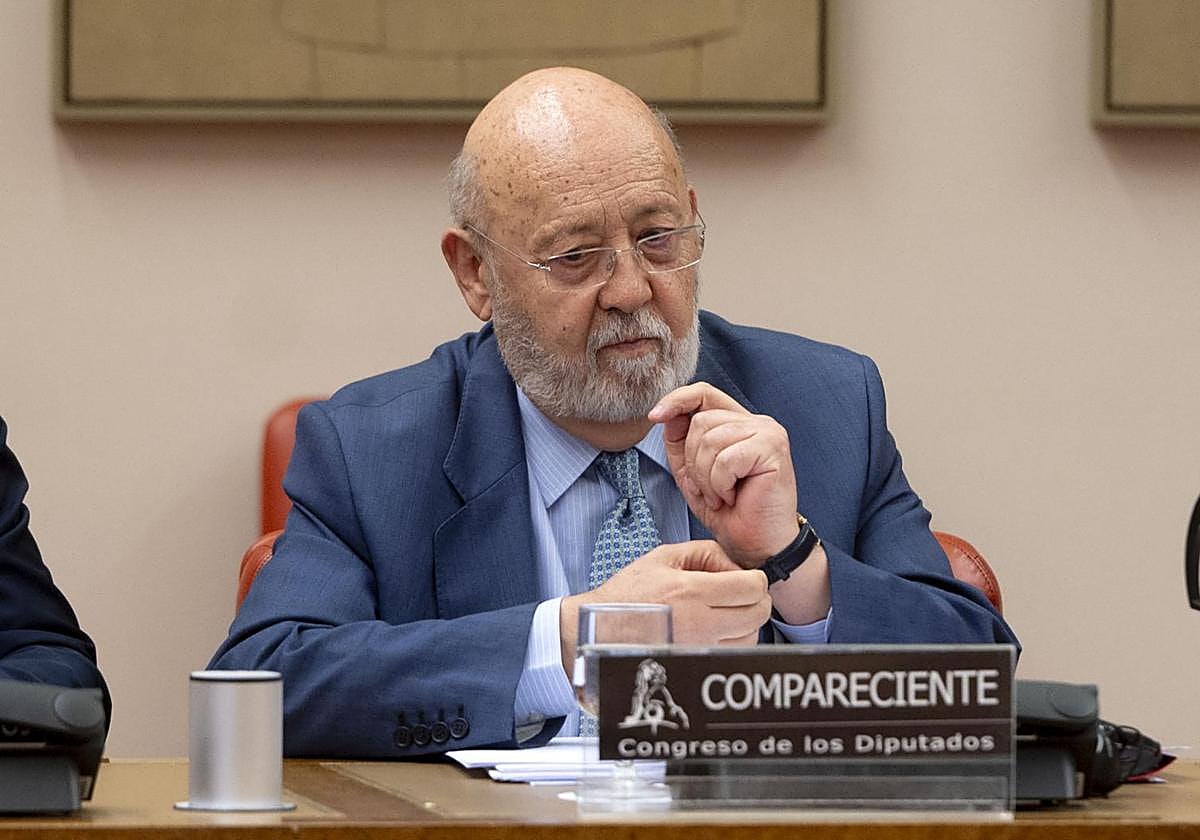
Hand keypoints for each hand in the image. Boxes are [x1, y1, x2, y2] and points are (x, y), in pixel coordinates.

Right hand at [559, 540, 770, 670]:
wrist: (600, 631)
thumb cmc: (628, 595)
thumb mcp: (663, 558)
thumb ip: (705, 552)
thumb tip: (735, 566)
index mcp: (691, 591)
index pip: (752, 588)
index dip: (755, 580)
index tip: (745, 578)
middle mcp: (699, 623)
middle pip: (758, 615)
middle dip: (755, 600)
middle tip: (739, 594)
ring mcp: (698, 649)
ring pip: (750, 638)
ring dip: (746, 623)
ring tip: (724, 613)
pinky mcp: (695, 665)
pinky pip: (732, 655)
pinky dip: (733, 642)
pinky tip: (716, 630)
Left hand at [649, 383, 799, 566]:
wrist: (757, 546)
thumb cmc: (729, 512)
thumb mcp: (692, 473)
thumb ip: (680, 442)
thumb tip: (666, 415)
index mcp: (738, 423)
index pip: (703, 393)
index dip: (677, 400)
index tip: (654, 416)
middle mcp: (757, 422)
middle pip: (700, 420)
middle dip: (693, 462)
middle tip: (710, 490)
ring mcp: (768, 433)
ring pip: (710, 440)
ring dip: (706, 478)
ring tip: (721, 496)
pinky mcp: (773, 449)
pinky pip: (725, 459)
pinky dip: (720, 485)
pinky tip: (733, 498)